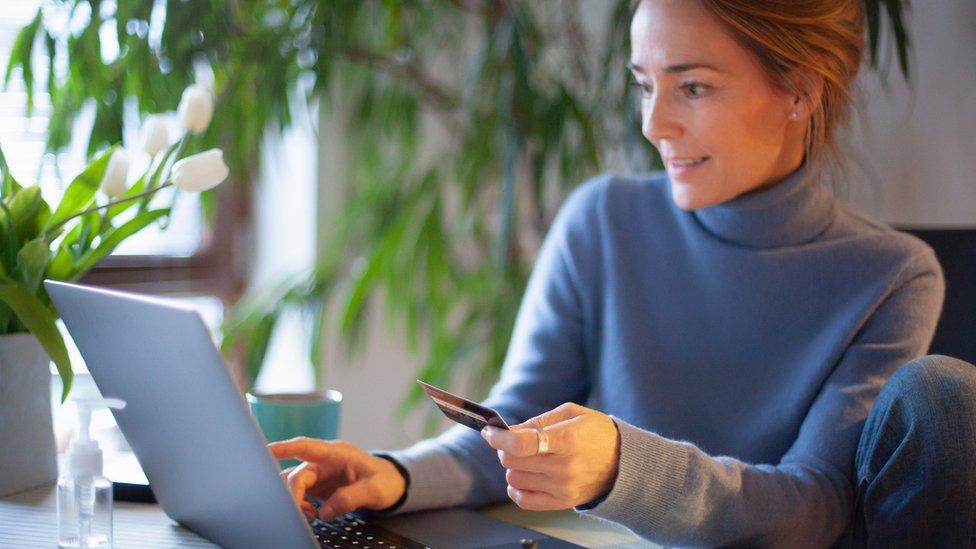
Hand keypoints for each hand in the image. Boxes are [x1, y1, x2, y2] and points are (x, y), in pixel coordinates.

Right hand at [268, 437, 405, 520]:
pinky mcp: (319, 486)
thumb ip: (351, 498)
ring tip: (311, 515)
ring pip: (294, 483)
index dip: (284, 448)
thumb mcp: (375, 490)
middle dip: (294, 494)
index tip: (265, 450)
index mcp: (337, 453)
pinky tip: (313, 514)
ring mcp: (320, 473)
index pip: (306, 447)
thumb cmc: (385, 480)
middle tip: (307, 513)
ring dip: (296, 500)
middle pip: (296, 473)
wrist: (392, 484)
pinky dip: (301, 505)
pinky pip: (300, 493)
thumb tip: (325, 511)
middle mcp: (324, 461)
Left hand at [481, 403, 619, 510]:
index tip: (489, 432)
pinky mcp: (561, 502)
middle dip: (505, 449)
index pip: (521, 443)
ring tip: (526, 459)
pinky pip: (524, 501)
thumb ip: (537, 421)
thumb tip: (507, 431)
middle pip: (512, 462)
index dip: (498, 437)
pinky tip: (523, 477)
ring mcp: (562, 487)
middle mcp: (564, 466)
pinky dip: (516, 489)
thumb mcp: (570, 414)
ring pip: (514, 479)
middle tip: (512, 442)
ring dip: (512, 467)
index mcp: (566, 439)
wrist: (623, 462)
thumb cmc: (596, 433)